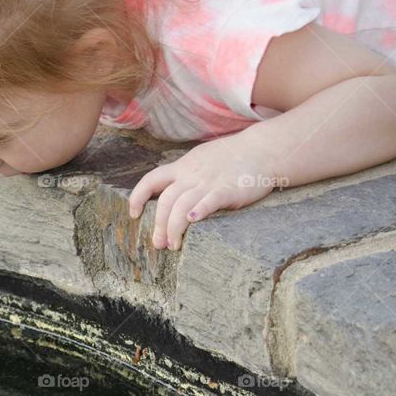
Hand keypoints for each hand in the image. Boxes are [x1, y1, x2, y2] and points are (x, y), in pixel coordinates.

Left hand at [128, 136, 279, 250]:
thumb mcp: (200, 159)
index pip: (151, 180)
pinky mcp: (227, 190)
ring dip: (174, 228)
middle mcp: (191, 175)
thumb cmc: (230, 157)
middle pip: (166, 201)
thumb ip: (184, 174)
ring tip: (173, 245)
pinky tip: (193, 222)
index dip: (138, 197)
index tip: (134, 214)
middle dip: (159, 225)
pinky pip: (208, 201)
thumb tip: (169, 191)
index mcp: (183, 167)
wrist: (261, 150)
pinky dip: (198, 212)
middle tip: (158, 244)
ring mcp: (208, 182)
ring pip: (182, 206)